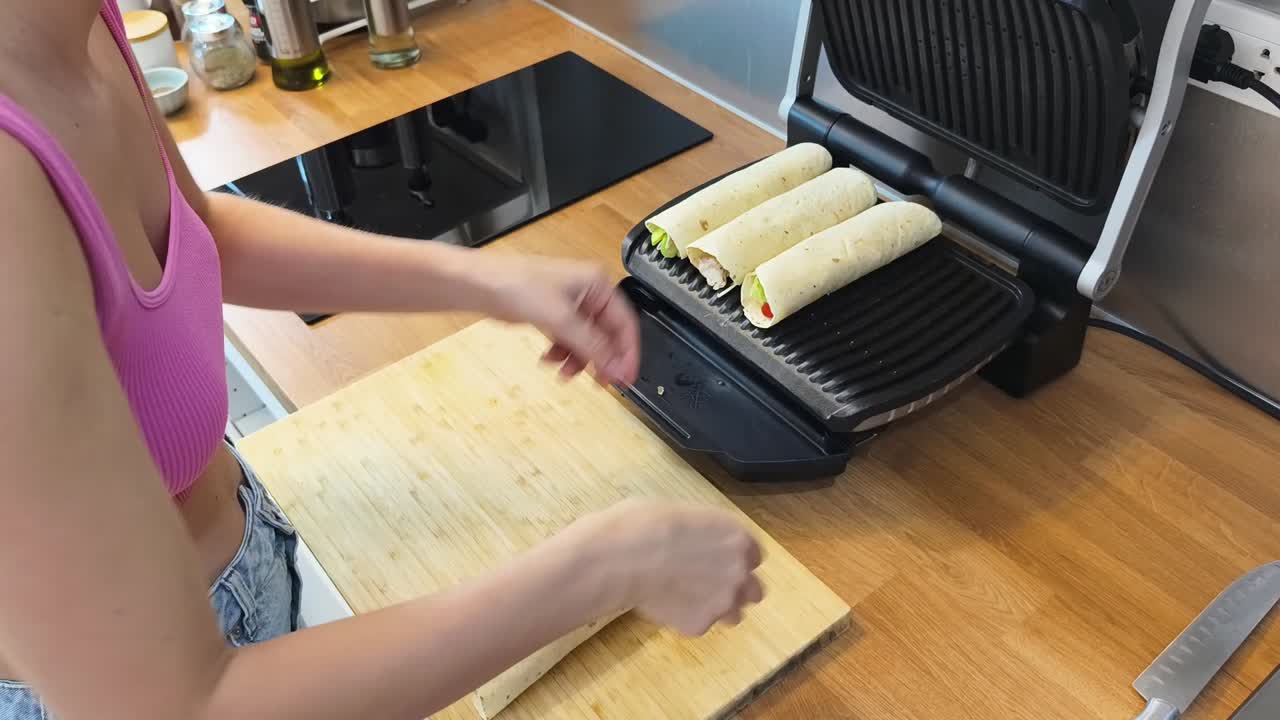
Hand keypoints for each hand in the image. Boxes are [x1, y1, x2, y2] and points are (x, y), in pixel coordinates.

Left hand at [481, 254, 640, 385]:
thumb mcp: (561, 320)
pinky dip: (562, 354)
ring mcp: (570, 305)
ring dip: (579, 360)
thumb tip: (617, 368)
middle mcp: (588, 293)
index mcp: (598, 284)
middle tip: (600, 383)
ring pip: (587, 342)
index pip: (625, 324)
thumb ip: (592, 346)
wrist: (479, 286)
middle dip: (601, 359)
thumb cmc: (517, 285)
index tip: (625, 377)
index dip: (627, 353)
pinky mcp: (554, 316)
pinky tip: (550, 360)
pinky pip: (569, 341)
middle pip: (606, 335)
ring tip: (566, 373)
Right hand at [581, 499, 765, 635]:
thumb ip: (706, 533)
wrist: (624, 556)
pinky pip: (699, 624)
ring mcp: (723, 602)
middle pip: (754, 590)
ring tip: (686, 599)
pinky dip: (686, 618)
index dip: (735, 559)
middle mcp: (740, 571)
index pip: (754, 556)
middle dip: (736, 588)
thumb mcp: (685, 513)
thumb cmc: (646, 523)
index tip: (718, 560)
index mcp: (738, 538)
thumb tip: (698, 539)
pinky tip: (663, 603)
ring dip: (717, 608)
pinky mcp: (701, 625)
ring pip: (733, 614)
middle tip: (709, 585)